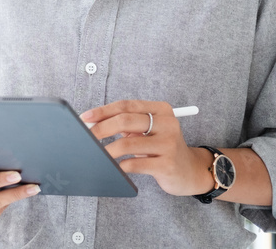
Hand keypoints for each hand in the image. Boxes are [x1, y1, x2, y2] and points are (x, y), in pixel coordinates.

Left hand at [81, 100, 213, 196]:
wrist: (189, 171)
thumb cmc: (161, 147)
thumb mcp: (148, 131)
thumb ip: (127, 124)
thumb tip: (92, 123)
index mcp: (162, 110)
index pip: (126, 105)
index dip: (103, 111)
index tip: (85, 118)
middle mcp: (167, 124)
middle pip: (125, 120)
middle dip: (100, 129)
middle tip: (86, 138)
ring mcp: (169, 144)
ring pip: (127, 144)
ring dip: (107, 150)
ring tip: (97, 155)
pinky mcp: (167, 165)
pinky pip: (134, 164)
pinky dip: (120, 165)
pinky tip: (115, 167)